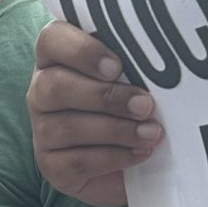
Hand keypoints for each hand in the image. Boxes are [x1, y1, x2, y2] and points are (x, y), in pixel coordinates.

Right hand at [28, 19, 159, 206]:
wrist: (126, 164)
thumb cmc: (129, 108)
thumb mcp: (132, 79)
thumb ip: (135, 65)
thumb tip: (166, 61)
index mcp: (57, 59)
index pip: (51, 40)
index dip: (81, 51)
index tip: (117, 67)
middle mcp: (41, 92)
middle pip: (55, 87)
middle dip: (105, 97)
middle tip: (145, 105)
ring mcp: (42, 131)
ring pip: (67, 127)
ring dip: (116, 130)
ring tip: (150, 132)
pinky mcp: (51, 166)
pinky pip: (78, 161)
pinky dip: (114, 157)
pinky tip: (140, 152)